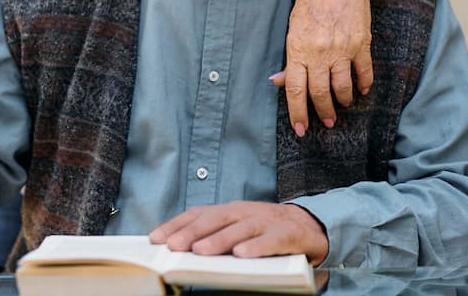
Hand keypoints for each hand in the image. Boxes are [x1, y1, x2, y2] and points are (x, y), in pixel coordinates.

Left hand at [148, 201, 328, 265]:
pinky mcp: (289, 234)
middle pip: (216, 218)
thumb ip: (215, 238)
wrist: (311, 227)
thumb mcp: (238, 231)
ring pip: (241, 228)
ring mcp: (268, 221)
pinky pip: (271, 240)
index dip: (177, 224)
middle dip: (193, 231)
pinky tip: (243, 255)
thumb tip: (181, 251)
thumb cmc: (266, 233)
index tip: (156, 238)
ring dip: (220, 239)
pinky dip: (257, 247)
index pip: (199, 214)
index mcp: (231, 211)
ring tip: (202, 251)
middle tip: (174, 246)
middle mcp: (246, 212)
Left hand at [274, 0, 417, 134]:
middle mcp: (319, 51)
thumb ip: (291, 56)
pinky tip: (361, 90)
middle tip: (326, 122)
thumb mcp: (293, 24)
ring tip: (342, 105)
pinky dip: (363, 84)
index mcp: (297, 47)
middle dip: (323, 112)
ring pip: (343, 87)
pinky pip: (364, 72)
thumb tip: (279, 81)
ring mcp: (342, 48)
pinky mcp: (362, 43)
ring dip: (342, 101)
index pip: (295, 89)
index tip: (301, 129)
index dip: (298, 113)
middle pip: (319, 93)